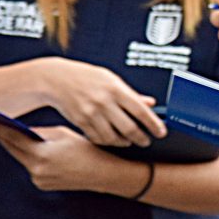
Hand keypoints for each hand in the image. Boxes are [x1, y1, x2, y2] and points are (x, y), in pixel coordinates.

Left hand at [0, 121, 133, 192]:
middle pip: (13, 149)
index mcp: (41, 156)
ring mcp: (39, 179)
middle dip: (3, 136)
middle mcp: (36, 170)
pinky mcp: (43, 184)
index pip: (13, 139)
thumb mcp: (65, 135)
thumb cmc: (90, 151)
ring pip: (22, 157)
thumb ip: (42, 133)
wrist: (104, 173)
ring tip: (11, 132)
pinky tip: (31, 147)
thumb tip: (26, 130)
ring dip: (17, 146)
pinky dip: (29, 156)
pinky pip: (31, 166)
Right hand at [39, 58, 165, 146]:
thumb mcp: (111, 79)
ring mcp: (91, 113)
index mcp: (116, 88)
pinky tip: (112, 138)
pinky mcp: (80, 122)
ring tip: (129, 141)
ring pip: (113, 137)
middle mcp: (104, 101)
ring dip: (123, 142)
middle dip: (140, 138)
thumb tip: (151, 104)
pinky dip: (107, 141)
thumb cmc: (87, 77)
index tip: (161, 132)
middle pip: (128, 128)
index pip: (140, 110)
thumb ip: (131, 94)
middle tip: (146, 141)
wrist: (57, 79)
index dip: (153, 124)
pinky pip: (98, 138)